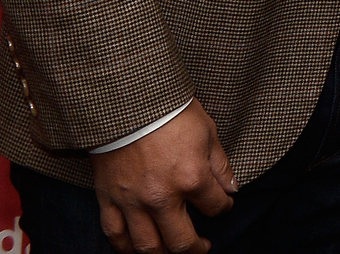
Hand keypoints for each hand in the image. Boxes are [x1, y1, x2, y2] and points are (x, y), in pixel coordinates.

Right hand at [90, 100, 236, 253]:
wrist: (126, 101)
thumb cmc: (170, 112)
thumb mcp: (207, 133)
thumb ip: (220, 166)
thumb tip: (232, 189)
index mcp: (191, 178)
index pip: (216, 207)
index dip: (224, 207)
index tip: (224, 203)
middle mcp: (162, 197)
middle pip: (181, 241)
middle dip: (196, 248)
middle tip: (203, 247)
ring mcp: (132, 202)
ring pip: (147, 246)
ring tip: (173, 251)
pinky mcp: (108, 200)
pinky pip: (115, 235)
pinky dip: (125, 248)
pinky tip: (137, 249)